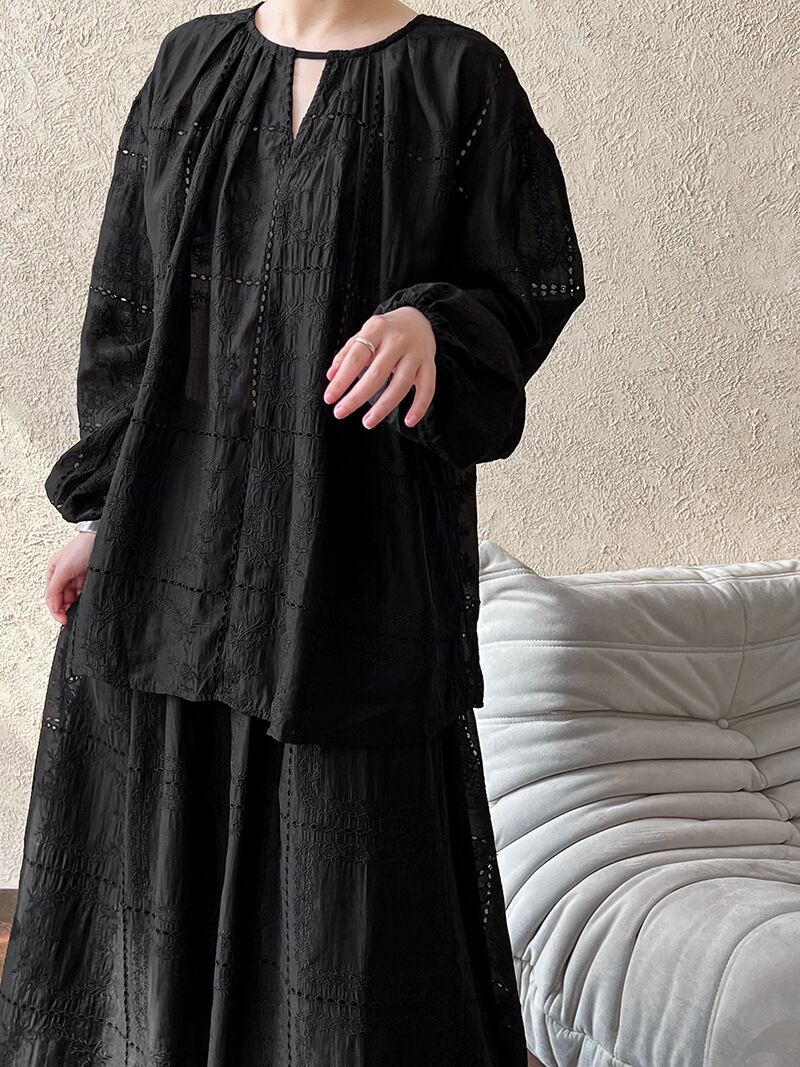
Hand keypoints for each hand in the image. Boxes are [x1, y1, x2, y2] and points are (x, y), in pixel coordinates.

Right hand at [45, 533, 95, 624]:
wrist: (103, 540)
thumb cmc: (82, 548)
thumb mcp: (63, 569)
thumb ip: (55, 588)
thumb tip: (53, 606)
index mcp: (53, 573)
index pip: (51, 597)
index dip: (56, 610)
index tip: (63, 620)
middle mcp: (64, 576)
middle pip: (62, 599)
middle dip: (66, 607)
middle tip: (72, 615)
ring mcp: (76, 577)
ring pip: (73, 597)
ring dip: (76, 603)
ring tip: (81, 606)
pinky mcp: (88, 578)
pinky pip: (84, 593)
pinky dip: (84, 598)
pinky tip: (87, 600)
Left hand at [323, 306, 435, 427]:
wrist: (418, 319)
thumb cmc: (386, 331)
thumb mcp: (364, 334)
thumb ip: (347, 354)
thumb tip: (331, 377)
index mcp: (377, 329)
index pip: (356, 357)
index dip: (341, 380)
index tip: (329, 398)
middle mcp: (398, 340)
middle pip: (377, 374)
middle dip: (357, 397)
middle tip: (340, 412)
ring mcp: (416, 353)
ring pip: (401, 385)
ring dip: (383, 407)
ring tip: (367, 422)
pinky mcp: (430, 365)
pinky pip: (427, 389)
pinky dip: (419, 407)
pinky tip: (409, 422)